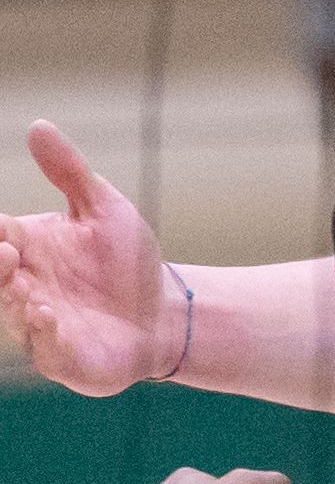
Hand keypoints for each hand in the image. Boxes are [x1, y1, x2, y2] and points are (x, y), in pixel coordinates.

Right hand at [5, 121, 171, 393]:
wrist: (168, 312)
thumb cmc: (127, 262)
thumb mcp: (104, 208)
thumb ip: (69, 172)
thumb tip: (38, 125)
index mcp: (26, 249)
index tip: (0, 226)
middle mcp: (22, 287)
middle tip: (5, 251)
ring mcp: (38, 325)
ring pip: (11, 314)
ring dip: (12, 299)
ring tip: (20, 281)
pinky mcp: (62, 357)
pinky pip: (44, 348)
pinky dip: (41, 333)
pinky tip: (46, 314)